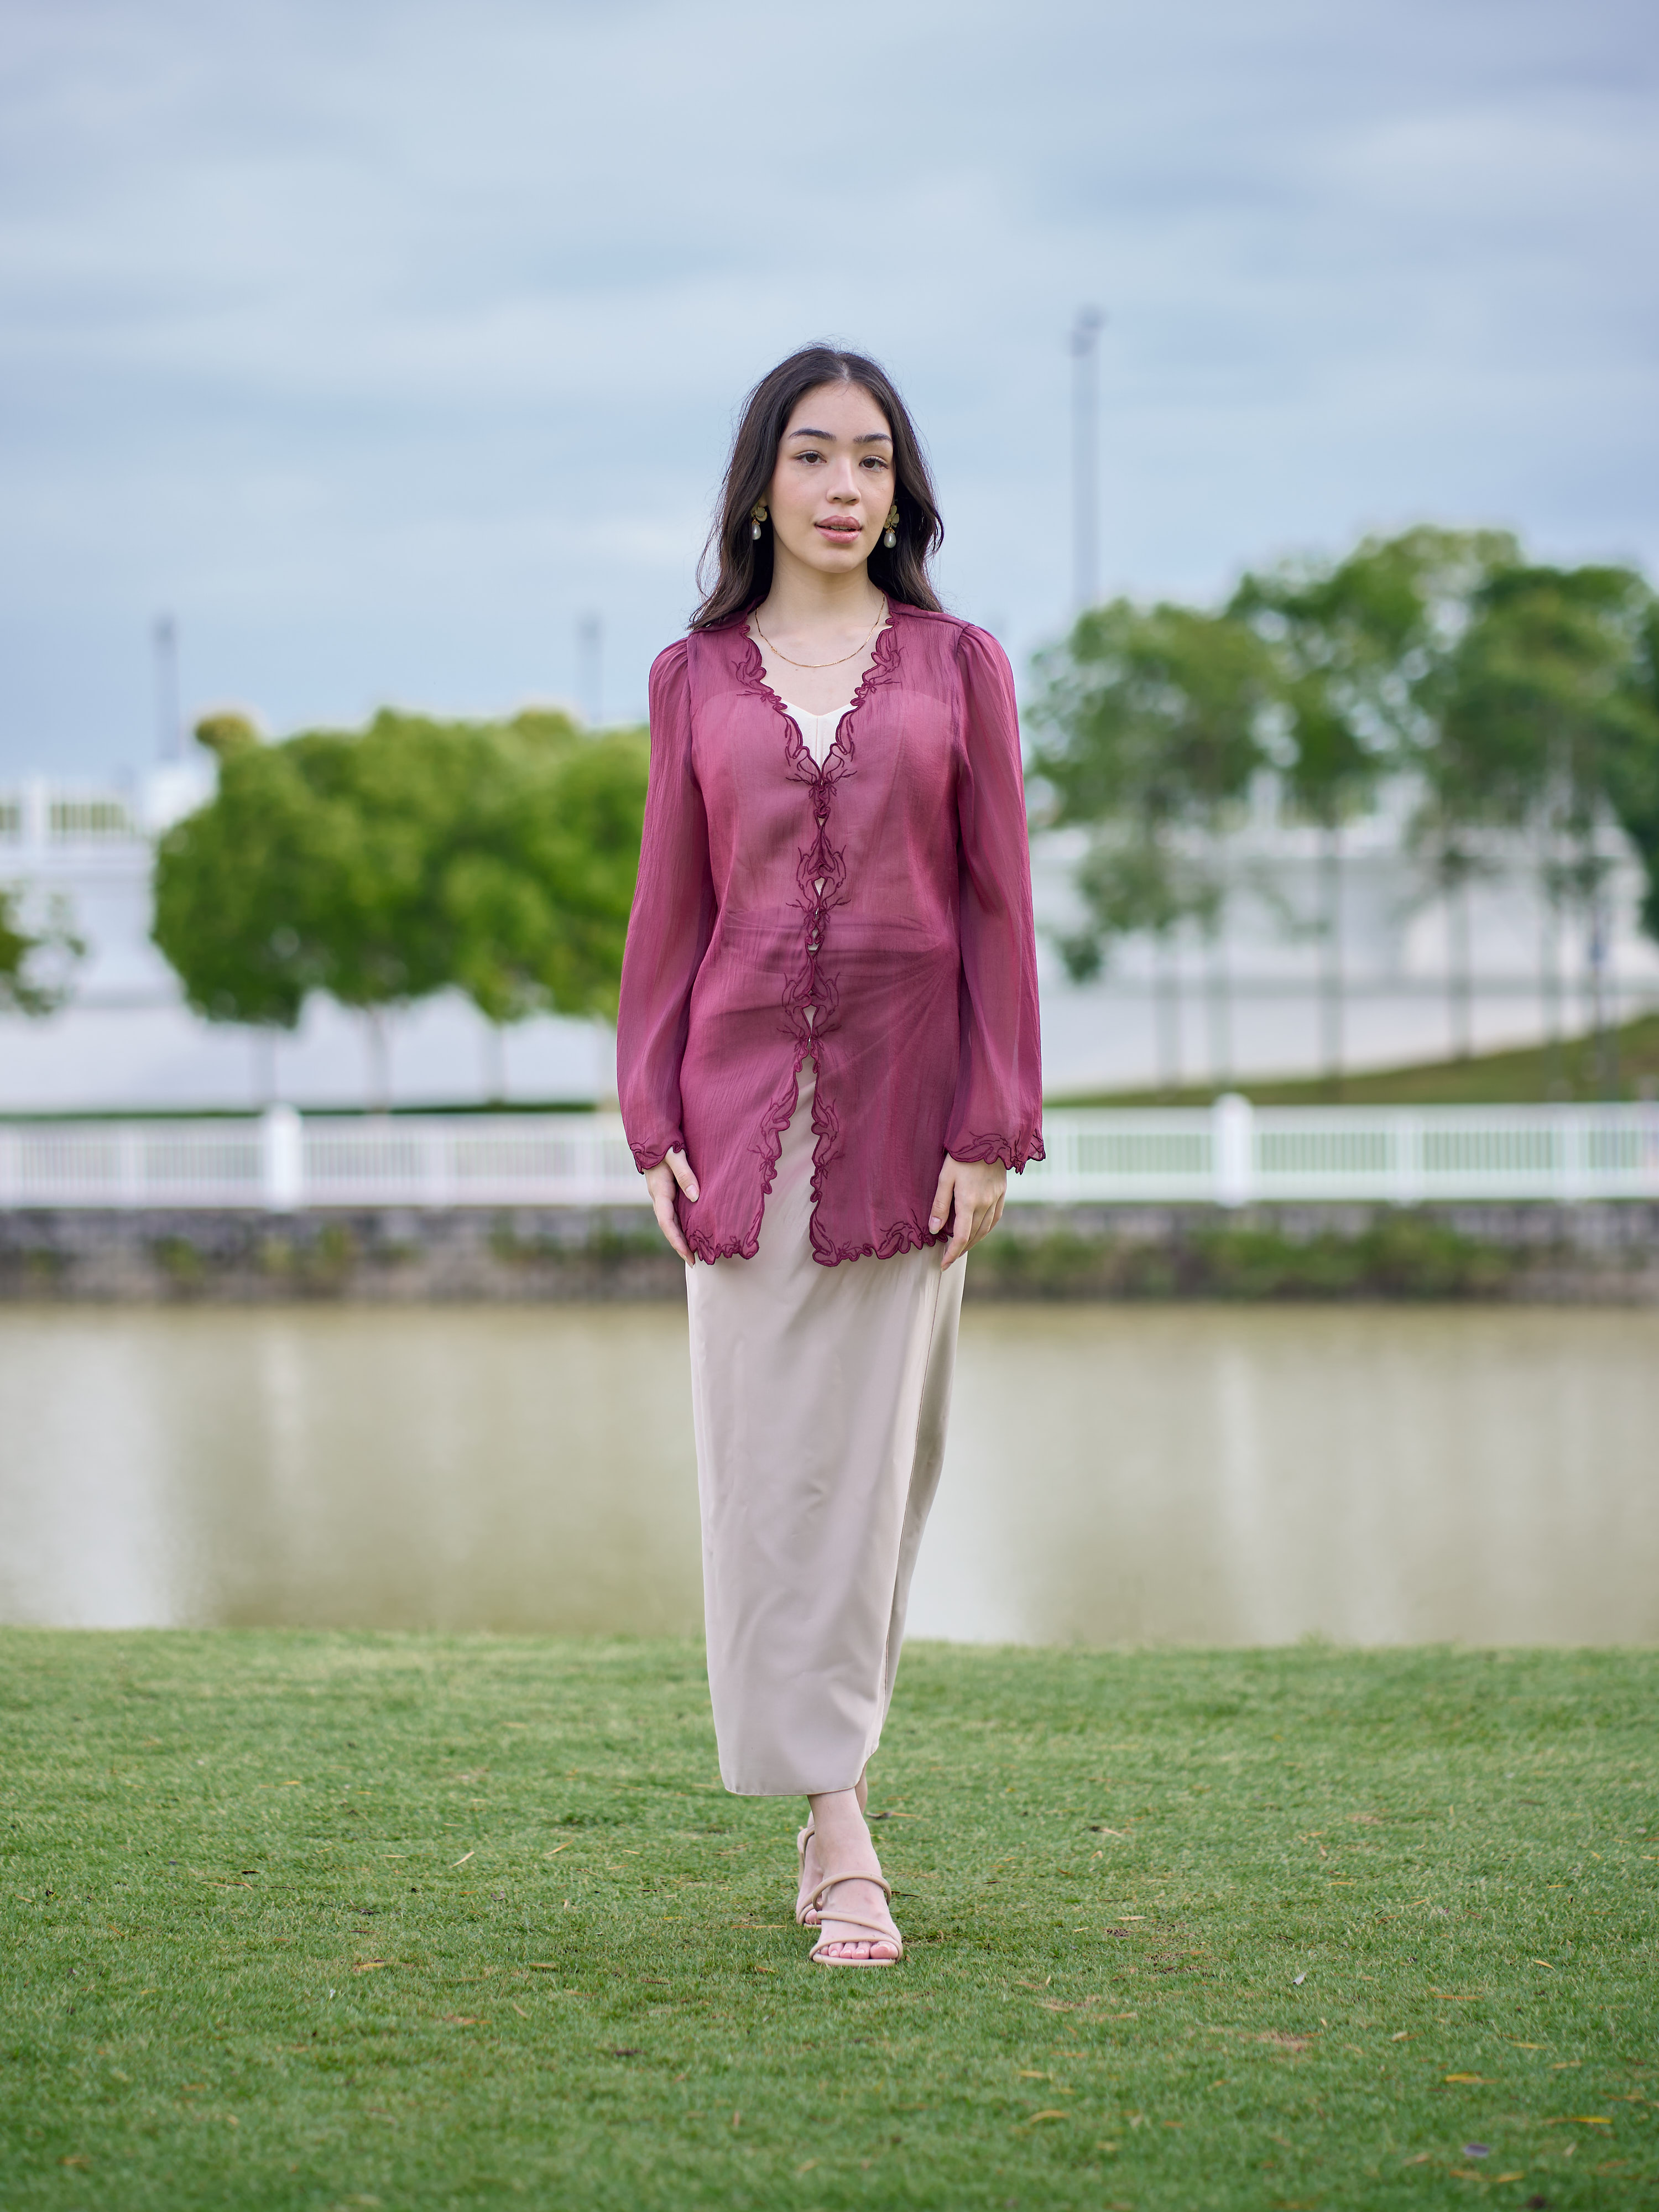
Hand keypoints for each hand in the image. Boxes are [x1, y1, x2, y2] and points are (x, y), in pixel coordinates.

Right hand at [643, 1148, 698, 1262]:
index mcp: (659, 1191)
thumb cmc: (664, 1142)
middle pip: (668, 1226)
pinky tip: (693, 1229)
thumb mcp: (675, 1155)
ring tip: (695, 1251)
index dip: (677, 1241)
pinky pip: (675, 1212)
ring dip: (681, 1236)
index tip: (688, 1255)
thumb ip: (685, 1174)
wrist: (651, 1133)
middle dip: (680, 1244)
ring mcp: (662, 1195)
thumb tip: (696, 1196)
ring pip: (671, 1221)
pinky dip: (682, 1224)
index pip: (667, 1222)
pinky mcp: (667, 1191)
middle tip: (694, 1261)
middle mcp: (658, 1196)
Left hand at [928, 1155, 1005, 1268]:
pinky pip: (995, 1218)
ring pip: (985, 1229)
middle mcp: (985, 1204)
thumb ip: (939, 1205)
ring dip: (973, 1242)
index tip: (943, 1265)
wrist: (988, 1135)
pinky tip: (979, 1231)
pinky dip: (986, 1229)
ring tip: (961, 1248)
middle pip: (973, 1236)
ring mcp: (995, 1199)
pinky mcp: (1002, 1193)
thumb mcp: (944, 1177)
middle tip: (949, 1258)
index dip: (951, 1254)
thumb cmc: (962, 1155)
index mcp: (968, 1202)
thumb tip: (934, 1230)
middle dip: (960, 1250)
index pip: (960, 1237)